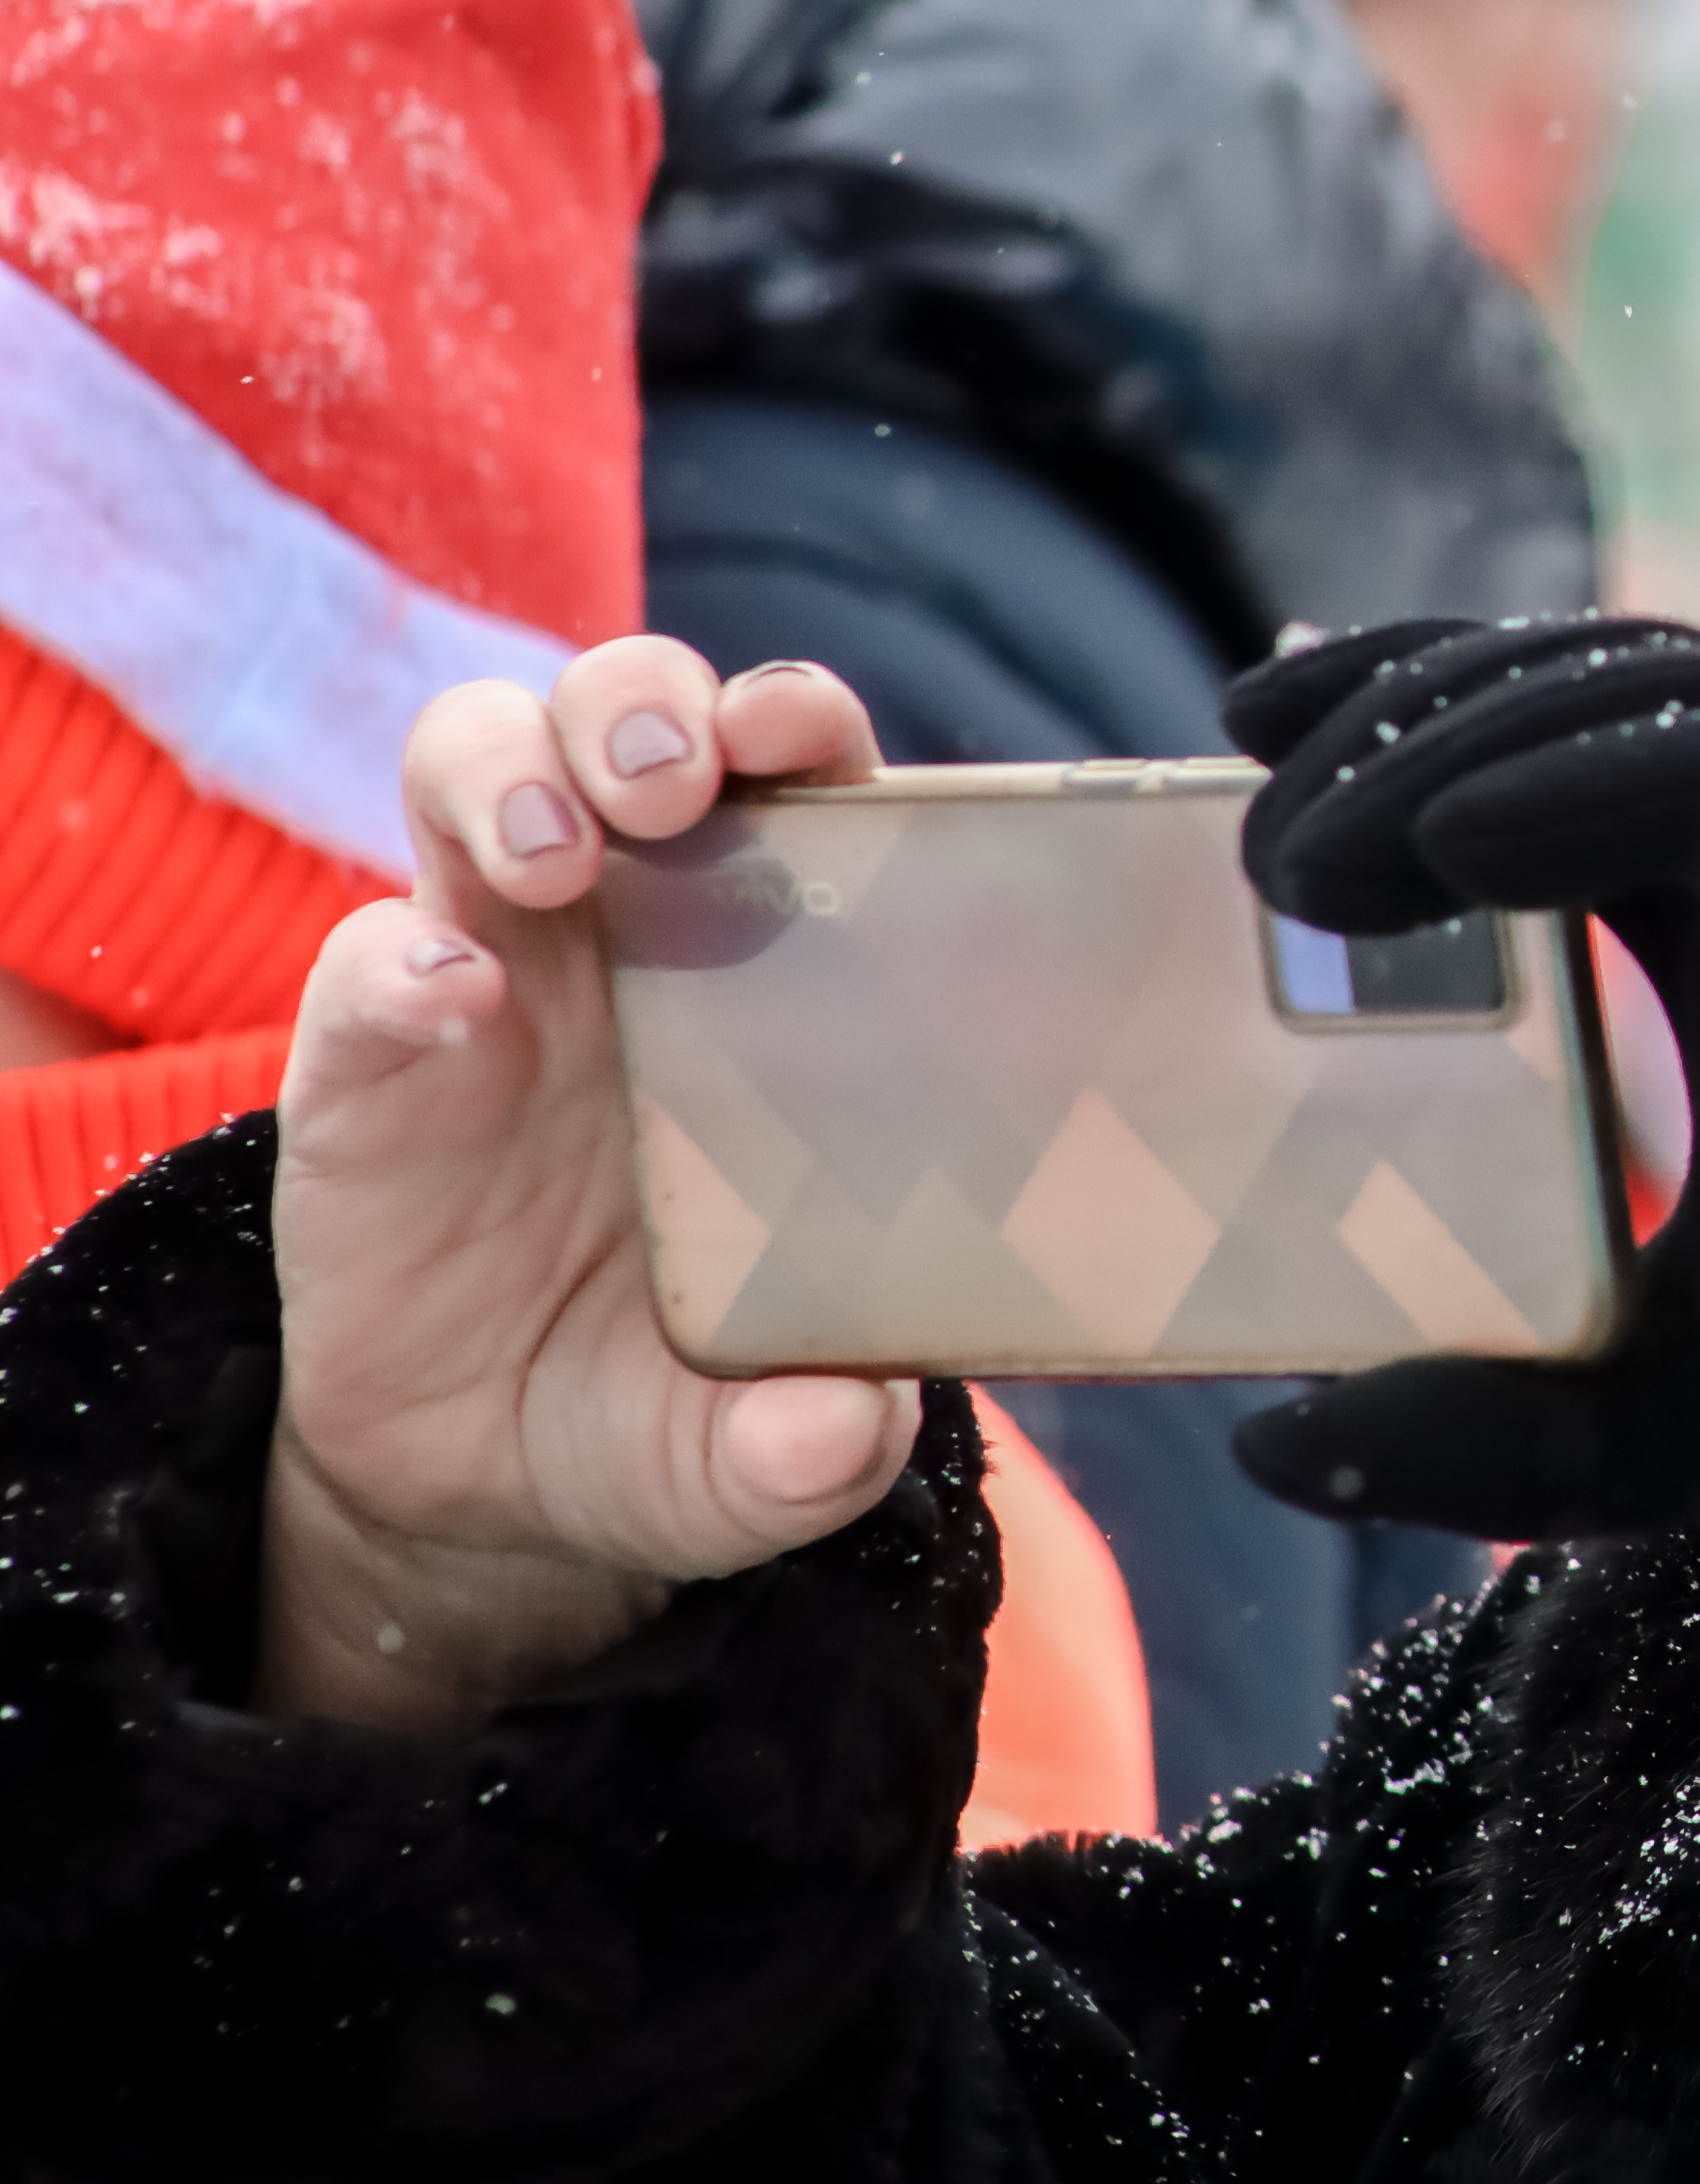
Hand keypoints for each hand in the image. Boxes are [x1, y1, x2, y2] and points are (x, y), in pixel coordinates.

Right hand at [263, 641, 918, 1735]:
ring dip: (513, 771)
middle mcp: (625, 931)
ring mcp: (486, 971)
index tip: (808, 735)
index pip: (794, 783)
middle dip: (640, 706)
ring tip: (556, 853)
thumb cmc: (670, 1401)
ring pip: (475, 769)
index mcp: (767, 966)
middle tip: (674, 783)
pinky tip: (446, 997)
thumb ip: (813, 1449)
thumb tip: (849, 1432)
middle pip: (620, 722)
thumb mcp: (753, 1452)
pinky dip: (400, 961)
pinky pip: (369, 962)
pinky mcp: (367, 1057)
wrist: (492, 1477)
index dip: (800, 727)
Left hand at [1220, 620, 1699, 1577]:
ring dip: (1460, 734)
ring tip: (1304, 863)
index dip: (1405, 728)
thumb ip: (1466, 1422)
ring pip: (1661, 689)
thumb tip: (1270, 1448)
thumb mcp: (1632, 1412)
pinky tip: (1449, 848)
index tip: (1248, 764)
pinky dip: (1587, 777)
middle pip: (1592, 682)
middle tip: (1244, 768)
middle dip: (1407, 692)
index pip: (1558, 761)